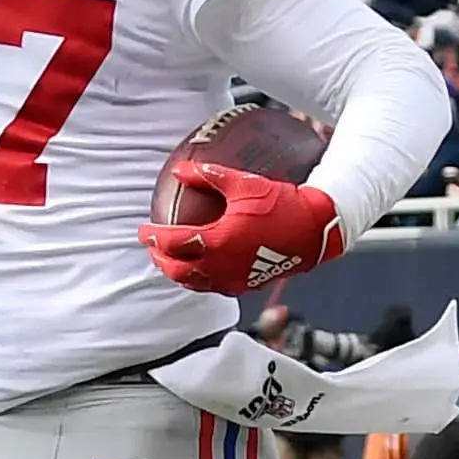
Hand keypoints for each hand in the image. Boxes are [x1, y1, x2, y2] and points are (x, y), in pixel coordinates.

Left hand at [137, 161, 346, 292]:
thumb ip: (209, 176)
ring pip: (194, 283)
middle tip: (152, 247)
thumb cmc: (282, 203)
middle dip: (160, 260)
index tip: (143, 231)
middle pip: (178, 270)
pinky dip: (199, 280)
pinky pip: (214, 287)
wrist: (316, 229)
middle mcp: (222, 266)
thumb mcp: (245, 183)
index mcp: (217, 241)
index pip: (173, 243)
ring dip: (177, 273)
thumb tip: (180, 170)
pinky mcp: (247, 285)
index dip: (153, 237)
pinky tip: (199, 269)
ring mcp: (234, 279)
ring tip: (170, 261)